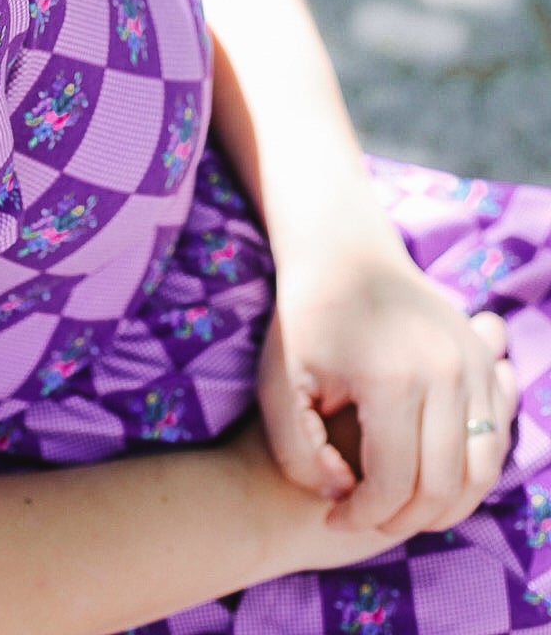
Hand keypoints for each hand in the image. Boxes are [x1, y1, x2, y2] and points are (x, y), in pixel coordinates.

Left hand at [257, 244, 517, 540]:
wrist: (343, 252)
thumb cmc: (304, 319)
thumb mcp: (279, 383)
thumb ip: (299, 452)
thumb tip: (344, 494)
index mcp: (392, 378)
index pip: (393, 484)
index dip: (363, 516)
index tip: (334, 516)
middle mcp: (445, 372)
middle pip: (441, 486)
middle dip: (402, 520)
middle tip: (364, 520)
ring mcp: (472, 365)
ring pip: (479, 470)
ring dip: (443, 506)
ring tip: (396, 508)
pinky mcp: (483, 361)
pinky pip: (493, 440)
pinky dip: (468, 474)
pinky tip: (425, 479)